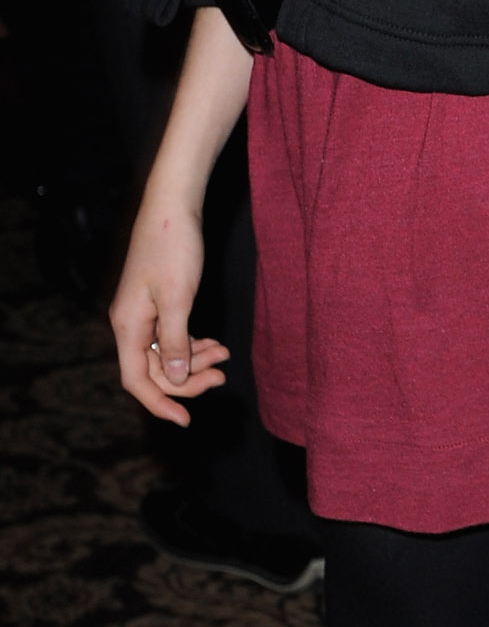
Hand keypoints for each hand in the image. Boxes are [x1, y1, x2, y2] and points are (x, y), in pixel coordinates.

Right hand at [110, 189, 229, 425]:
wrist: (174, 206)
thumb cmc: (173, 247)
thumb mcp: (178, 299)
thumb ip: (174, 342)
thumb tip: (173, 378)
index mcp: (127, 325)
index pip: (136, 380)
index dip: (159, 402)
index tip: (185, 420)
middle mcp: (130, 323)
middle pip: (153, 370)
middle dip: (187, 379)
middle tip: (221, 376)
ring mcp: (143, 313)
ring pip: (164, 354)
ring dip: (194, 361)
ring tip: (223, 355)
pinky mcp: (157, 302)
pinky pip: (171, 336)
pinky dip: (192, 343)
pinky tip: (215, 344)